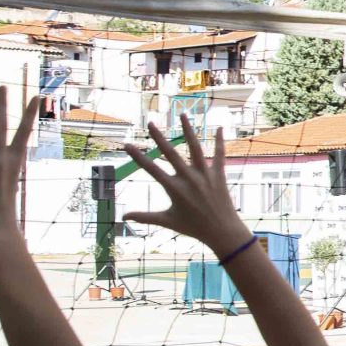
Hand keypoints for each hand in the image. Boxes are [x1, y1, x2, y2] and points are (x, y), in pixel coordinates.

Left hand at [0, 90, 37, 234]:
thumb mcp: (11, 182)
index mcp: (14, 160)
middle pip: (1, 124)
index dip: (31, 113)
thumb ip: (5, 166)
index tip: (35, 96)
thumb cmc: (4, 208)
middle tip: (2, 87)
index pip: (25, 131)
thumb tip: (1, 158)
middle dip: (2, 104)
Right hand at [120, 121, 250, 253]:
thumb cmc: (193, 227)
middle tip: (150, 122)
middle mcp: (189, 178)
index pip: (151, 169)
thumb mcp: (167, 221)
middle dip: (159, 137)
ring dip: (188, 130)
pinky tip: (219, 127)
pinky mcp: (219, 175)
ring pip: (195, 147)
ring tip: (182, 114)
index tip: (127, 144)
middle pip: (171, 153)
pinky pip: (220, 154)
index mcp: (174, 188)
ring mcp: (205, 175)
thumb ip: (145, 216)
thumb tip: (123, 216)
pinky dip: (220, 141)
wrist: (222, 232)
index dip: (138, 156)